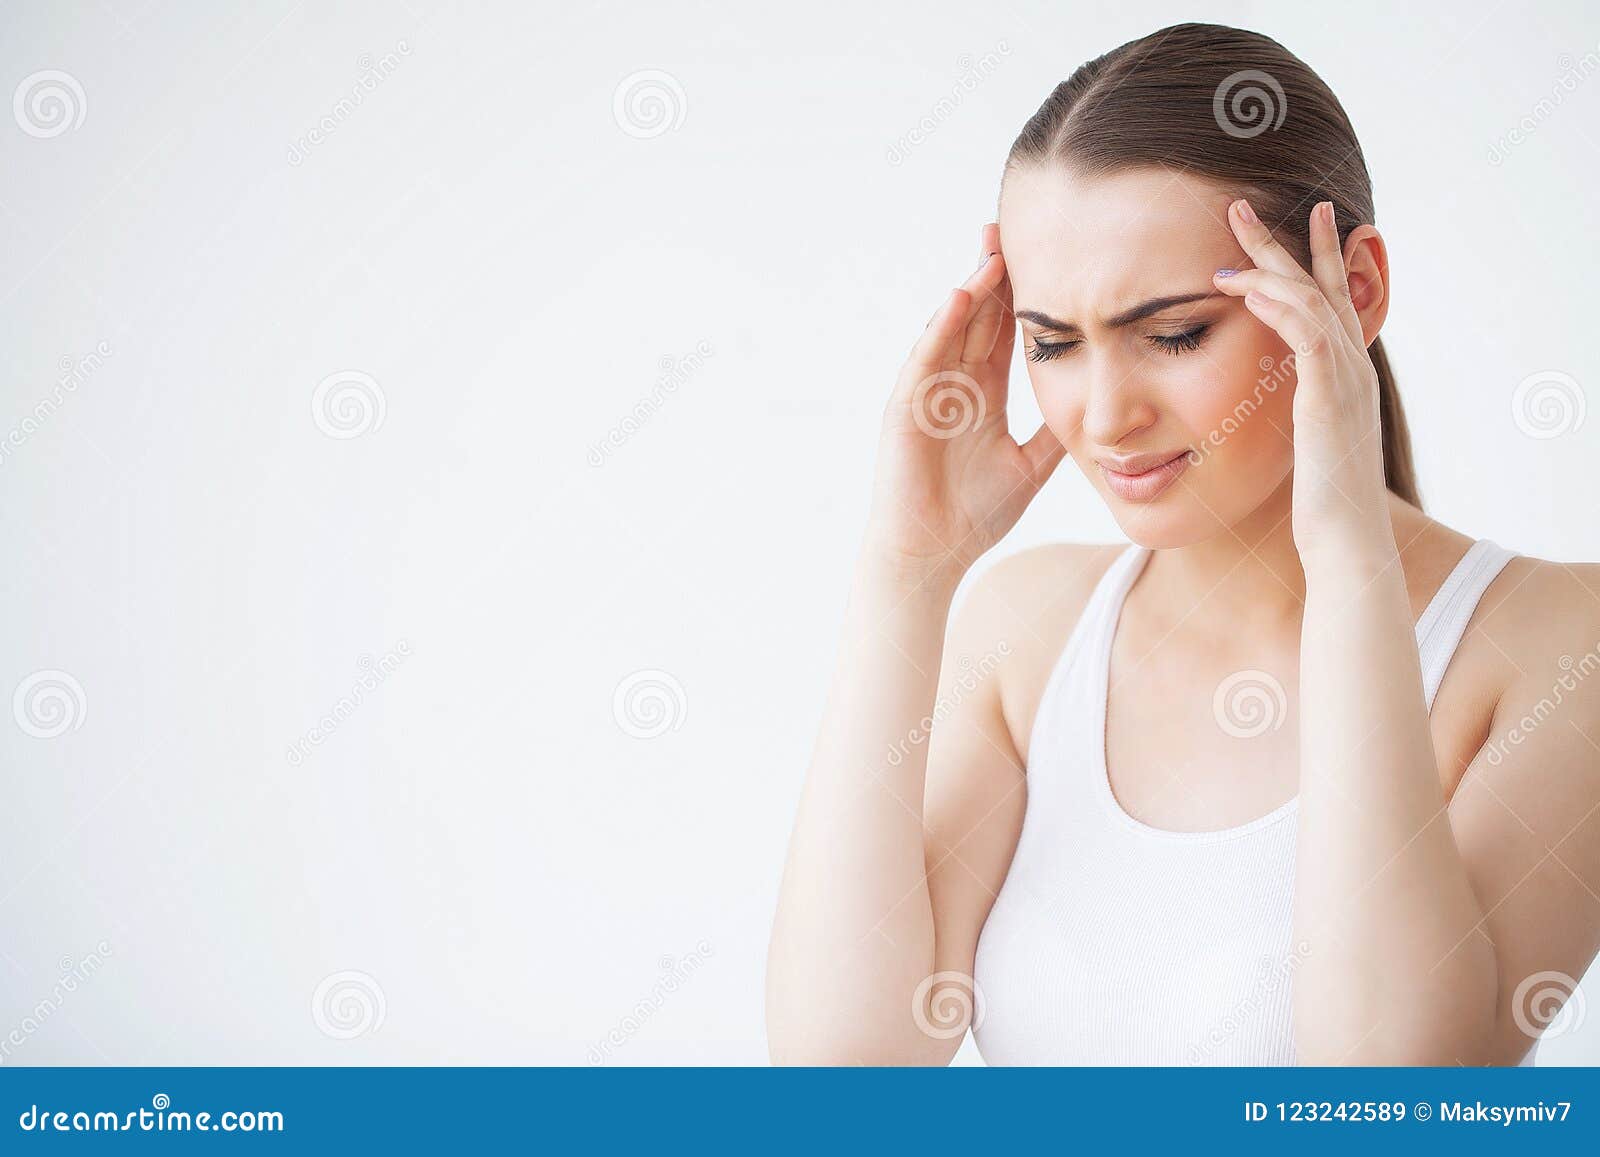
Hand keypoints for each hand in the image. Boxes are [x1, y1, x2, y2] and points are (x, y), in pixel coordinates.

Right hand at [866, 223, 1066, 588]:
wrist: (932, 554)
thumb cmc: (974, 516)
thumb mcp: (1030, 466)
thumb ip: (1055, 433)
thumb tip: (1099, 408)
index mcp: (984, 395)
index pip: (1006, 332)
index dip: (1025, 295)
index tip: (1051, 255)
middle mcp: (955, 385)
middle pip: (978, 316)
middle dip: (996, 273)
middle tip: (1015, 226)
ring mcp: (929, 392)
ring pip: (953, 327)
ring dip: (972, 288)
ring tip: (993, 248)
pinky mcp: (906, 407)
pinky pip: (926, 357)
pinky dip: (942, 326)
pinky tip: (961, 296)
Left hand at [1209, 198, 1394, 565]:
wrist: (1345, 545)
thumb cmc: (1321, 512)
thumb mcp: (1302, 455)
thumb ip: (1291, 425)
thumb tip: (1265, 419)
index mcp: (1344, 380)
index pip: (1328, 306)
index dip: (1308, 263)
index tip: (1284, 227)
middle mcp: (1352, 370)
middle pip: (1321, 287)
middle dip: (1284, 242)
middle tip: (1244, 204)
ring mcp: (1345, 379)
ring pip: (1311, 297)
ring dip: (1270, 260)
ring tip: (1232, 227)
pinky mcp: (1328, 395)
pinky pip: (1306, 330)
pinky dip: (1275, 302)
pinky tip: (1239, 285)